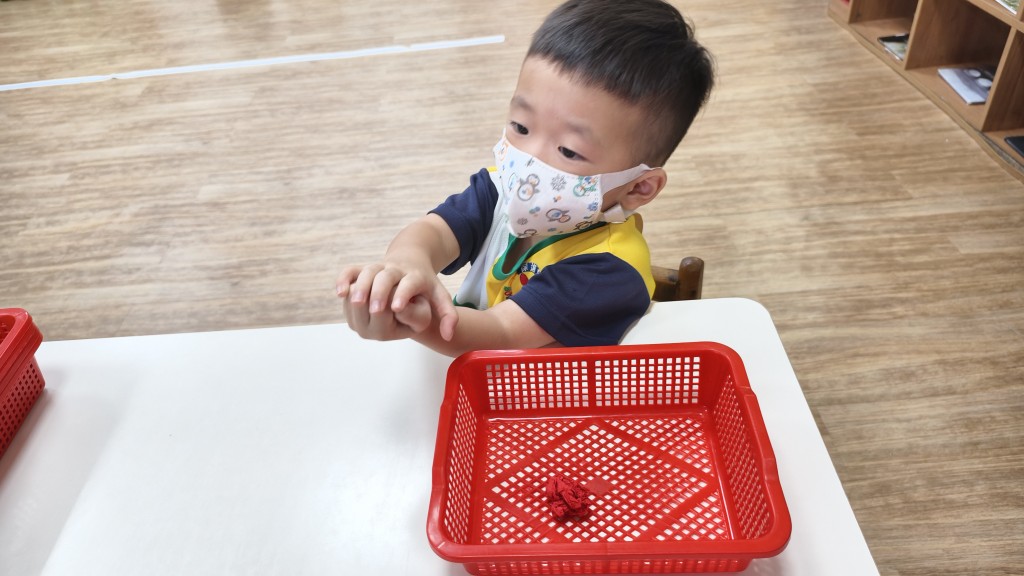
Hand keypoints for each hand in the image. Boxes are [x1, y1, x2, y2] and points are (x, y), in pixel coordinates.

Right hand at [336, 261, 457, 340]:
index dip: (403, 294)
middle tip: (374, 309)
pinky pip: (352, 270)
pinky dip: (344, 278)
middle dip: (379, 292)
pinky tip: (339, 293)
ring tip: (356, 302)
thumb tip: (449, 335)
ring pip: (368, 272)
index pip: (410, 284)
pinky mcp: (365, 268)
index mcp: (417, 277)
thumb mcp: (440, 297)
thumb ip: (448, 316)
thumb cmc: (423, 287)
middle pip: (386, 276)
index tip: (396, 308)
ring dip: (360, 286)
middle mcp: (397, 270)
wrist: (410, 260)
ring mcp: (379, 267)